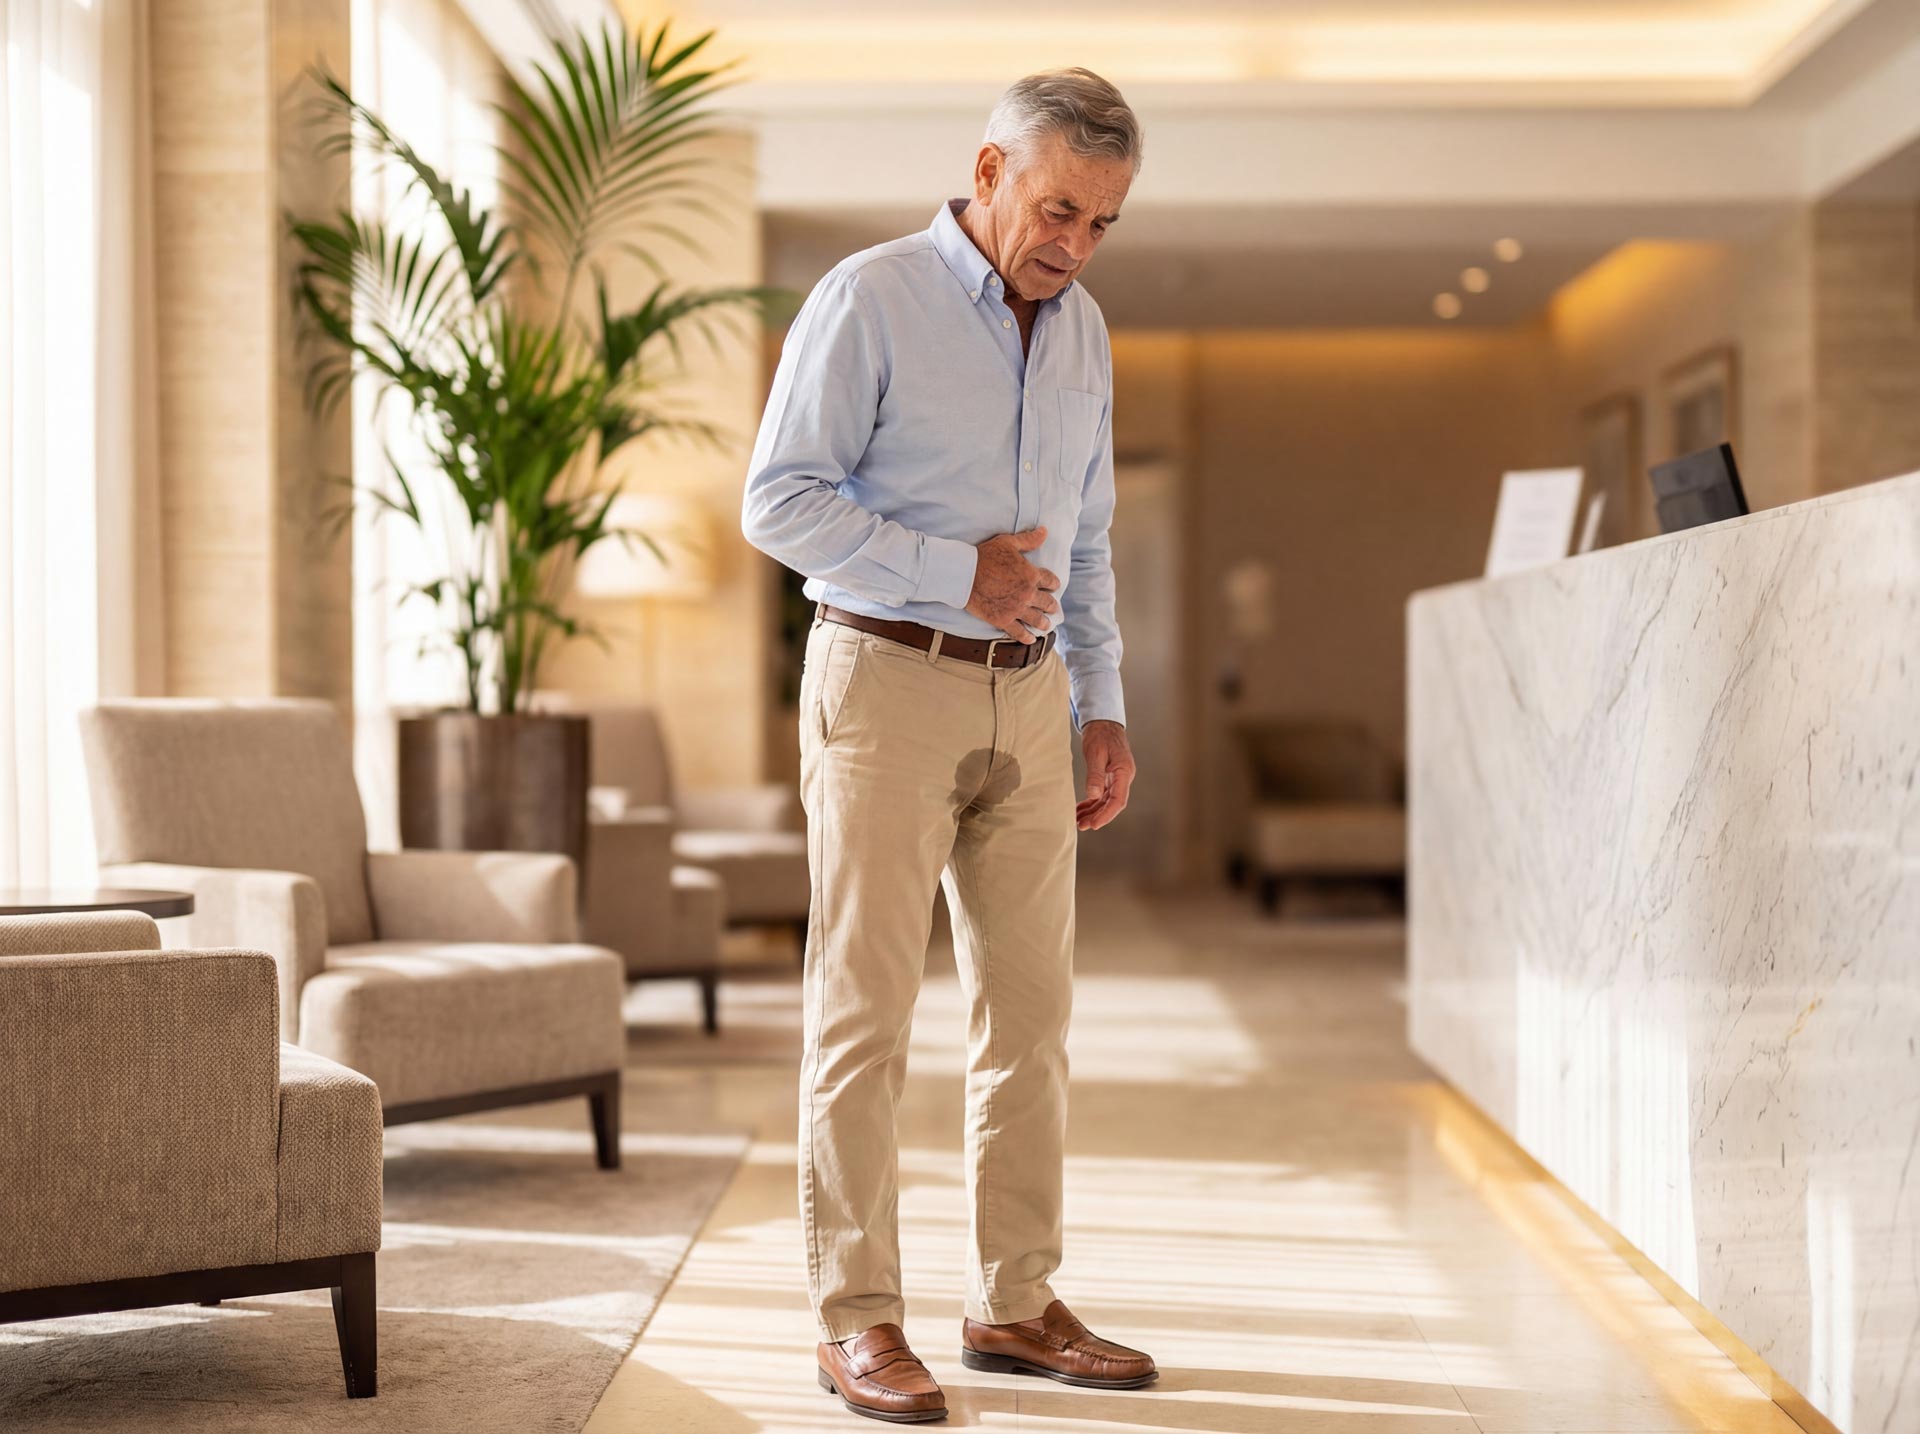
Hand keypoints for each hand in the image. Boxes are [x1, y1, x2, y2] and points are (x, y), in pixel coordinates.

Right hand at [965, 527, 1060, 642]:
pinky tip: (1031, 639)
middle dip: (1052, 605)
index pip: (1050, 580)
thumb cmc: (985, 556)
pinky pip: (1019, 632)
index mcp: (1031, 575)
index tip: (1053, 586)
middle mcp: (1028, 594)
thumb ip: (1028, 539)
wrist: (965, 574)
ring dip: (1044, 623)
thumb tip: (1045, 531)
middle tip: (1053, 608)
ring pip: (1037, 619)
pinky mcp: (1003, 620)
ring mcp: (1016, 609)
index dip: (1053, 583)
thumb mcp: (1008, 543)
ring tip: (1046, 625)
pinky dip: (1027, 637)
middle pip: (1047, 602)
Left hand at [1076, 720, 1133, 830]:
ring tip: (1079, 821)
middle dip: (1098, 816)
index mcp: (1124, 772)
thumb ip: (1095, 775)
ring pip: (1106, 800)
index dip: (1106, 814)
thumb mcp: (1095, 753)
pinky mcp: (1110, 776)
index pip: (1118, 800)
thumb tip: (1094, 796)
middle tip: (1082, 826)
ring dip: (1093, 812)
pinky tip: (1081, 810)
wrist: (1103, 722)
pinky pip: (1102, 794)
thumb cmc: (1100, 734)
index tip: (1093, 824)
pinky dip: (1092, 803)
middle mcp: (1123, 777)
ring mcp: (1117, 777)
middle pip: (1113, 804)